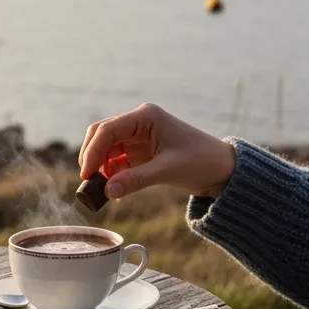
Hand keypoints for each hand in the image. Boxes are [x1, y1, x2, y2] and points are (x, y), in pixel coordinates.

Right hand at [77, 103, 236, 199]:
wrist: (221, 169)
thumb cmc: (200, 161)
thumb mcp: (167, 171)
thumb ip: (136, 180)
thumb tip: (107, 191)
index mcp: (145, 117)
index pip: (108, 130)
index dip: (93, 151)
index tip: (87, 173)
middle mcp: (138, 123)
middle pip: (101, 135)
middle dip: (92, 157)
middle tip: (88, 181)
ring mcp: (137, 138)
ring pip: (105, 149)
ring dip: (100, 168)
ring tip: (99, 189)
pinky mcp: (139, 153)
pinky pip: (116, 162)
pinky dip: (110, 174)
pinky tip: (112, 189)